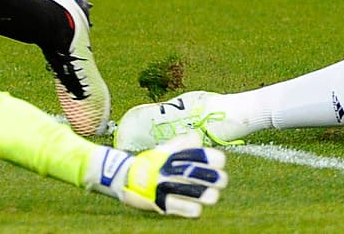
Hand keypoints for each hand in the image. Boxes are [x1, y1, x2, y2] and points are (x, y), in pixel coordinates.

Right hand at [87, 139, 227, 217]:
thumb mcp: (164, 151)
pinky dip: (193, 208)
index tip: (218, 162)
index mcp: (174, 155)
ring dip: (208, 194)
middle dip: (216, 178)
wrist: (123, 176)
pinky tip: (196, 207)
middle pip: (204, 174)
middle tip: (220, 181)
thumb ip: (182, 144)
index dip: (213, 158)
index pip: (200, 154)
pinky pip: (185, 208)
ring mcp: (165, 186)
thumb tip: (197, 136)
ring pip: (199, 193)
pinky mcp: (161, 203)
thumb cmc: (151, 164)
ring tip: (212, 195)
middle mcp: (170, 169)